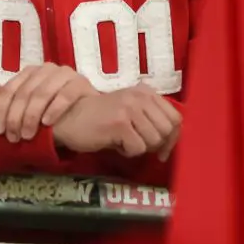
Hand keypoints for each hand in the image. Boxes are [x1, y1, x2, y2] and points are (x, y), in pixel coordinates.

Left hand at [0, 64, 98, 141]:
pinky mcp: (82, 83)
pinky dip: (54, 110)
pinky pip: (65, 95)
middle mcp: (46, 69)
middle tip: (13, 138)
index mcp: (31, 71)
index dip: (1, 111)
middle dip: (15, 117)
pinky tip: (47, 124)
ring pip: (42, 93)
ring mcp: (66, 73)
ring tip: (28, 135)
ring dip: (32, 116)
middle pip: (24, 93)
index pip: (9, 90)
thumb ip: (6, 97)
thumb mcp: (29, 106)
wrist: (92, 116)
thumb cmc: (57, 112)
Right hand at [52, 84, 181, 159]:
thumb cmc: (100, 118)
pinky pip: (138, 149)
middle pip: (167, 131)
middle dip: (156, 144)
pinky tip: (114, 143)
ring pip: (154, 141)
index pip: (175, 118)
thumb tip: (172, 143)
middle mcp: (140, 96)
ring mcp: (130, 108)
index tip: (161, 150)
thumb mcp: (130, 111)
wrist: (68, 118)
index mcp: (145, 91)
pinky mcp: (120, 123)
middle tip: (137, 145)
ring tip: (122, 140)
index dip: (172, 137)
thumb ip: (150, 118)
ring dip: (139, 147)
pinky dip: (127, 152)